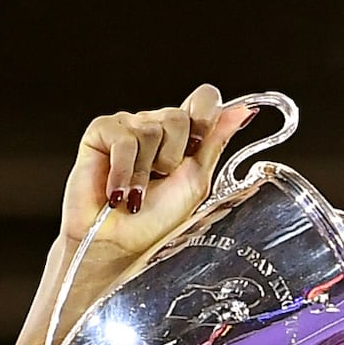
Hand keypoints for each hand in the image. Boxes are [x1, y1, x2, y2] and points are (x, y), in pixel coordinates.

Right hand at [60, 83, 256, 260]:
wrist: (119, 245)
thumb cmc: (155, 222)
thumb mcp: (197, 182)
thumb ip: (215, 143)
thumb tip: (242, 112)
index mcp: (182, 137)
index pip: (203, 99)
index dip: (205, 117)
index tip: (197, 147)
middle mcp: (155, 126)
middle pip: (178, 116)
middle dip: (172, 158)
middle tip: (159, 181)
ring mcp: (128, 126)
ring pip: (151, 129)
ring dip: (145, 172)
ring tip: (137, 193)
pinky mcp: (101, 132)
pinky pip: (123, 138)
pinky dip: (124, 171)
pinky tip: (118, 191)